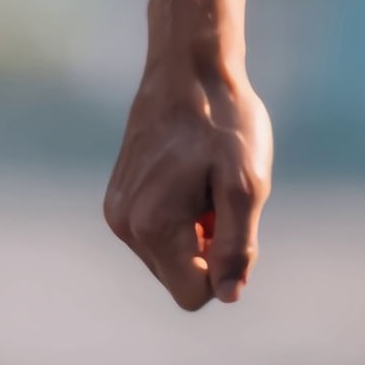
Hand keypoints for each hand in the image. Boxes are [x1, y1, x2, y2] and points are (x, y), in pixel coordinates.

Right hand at [104, 58, 273, 309]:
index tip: (233, 223)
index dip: (223, 269)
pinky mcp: (119, 197)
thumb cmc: (225, 123)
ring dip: (197, 229)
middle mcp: (125, 226)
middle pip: (180, 275)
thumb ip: (237, 246)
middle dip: (209, 246)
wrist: (189, 70)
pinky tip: (192, 174)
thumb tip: (228, 294)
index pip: (192, 294)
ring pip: (169, 254)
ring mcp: (117, 211)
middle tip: (220, 195)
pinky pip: (158, 231)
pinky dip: (181, 214)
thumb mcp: (247, 185)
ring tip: (206, 181)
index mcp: (153, 227)